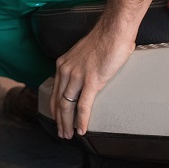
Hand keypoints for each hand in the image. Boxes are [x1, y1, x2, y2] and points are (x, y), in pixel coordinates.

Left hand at [49, 22, 135, 138]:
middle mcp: (66, 71)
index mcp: (63, 64)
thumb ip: (81, 66)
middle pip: (58, 101)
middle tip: (61, 134)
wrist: (113, 32)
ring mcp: (77, 76)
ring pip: (67, 105)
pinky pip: (83, 105)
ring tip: (69, 135)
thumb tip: (87, 77)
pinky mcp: (91, 81)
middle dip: (59, 120)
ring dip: (67, 123)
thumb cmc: (104, 41)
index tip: (57, 119)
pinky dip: (82, 120)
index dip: (55, 108)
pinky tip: (82, 130)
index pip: (55, 91)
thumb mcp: (84, 55)